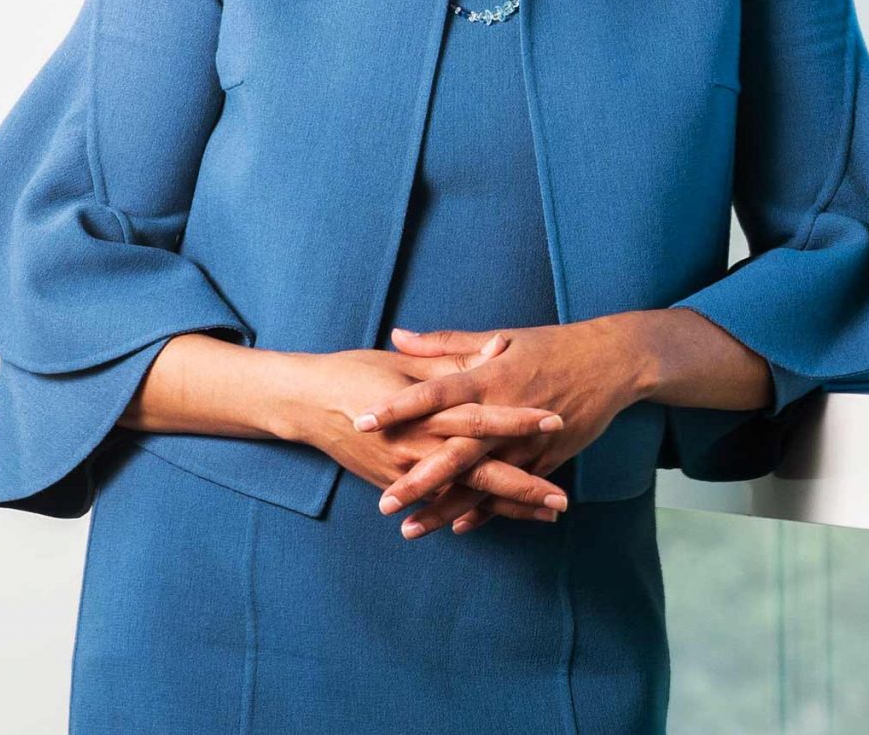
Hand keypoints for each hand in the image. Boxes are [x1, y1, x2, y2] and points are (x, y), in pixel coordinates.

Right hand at [279, 338, 571, 534]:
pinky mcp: (395, 485)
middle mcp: (417, 446)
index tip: (556, 422)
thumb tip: (499, 346)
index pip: (480, 416)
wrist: (306, 402)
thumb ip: (456, 360)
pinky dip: (468, 513)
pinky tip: (498, 521)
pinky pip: (438, 503)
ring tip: (546, 514)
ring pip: (464, 494)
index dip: (518, 420)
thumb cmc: (359, 371)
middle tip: (562, 499)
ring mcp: (405, 472)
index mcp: (425, 409)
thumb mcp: (409, 363)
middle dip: (522, 484)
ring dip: (506, 506)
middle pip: (479, 469)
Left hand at [354, 319, 653, 521]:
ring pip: (481, 482)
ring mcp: (527, 440)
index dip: (398, 407)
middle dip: (418, 480)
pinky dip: (487, 511)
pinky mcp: (546, 458)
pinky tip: (460, 527)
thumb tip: (398, 336)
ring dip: (446, 508)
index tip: (362, 420)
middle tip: (383, 503)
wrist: (612, 362)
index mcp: (489, 377)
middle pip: (455, 451)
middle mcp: (504, 412)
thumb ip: (444, 344)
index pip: (434, 393)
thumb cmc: (550, 345)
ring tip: (410, 529)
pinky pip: (511, 490)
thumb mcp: (499, 336)